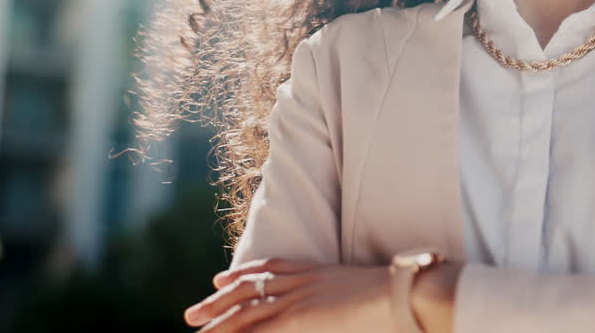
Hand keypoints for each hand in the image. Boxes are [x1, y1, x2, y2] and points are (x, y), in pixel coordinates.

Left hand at [184, 259, 394, 331]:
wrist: (401, 292)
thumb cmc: (391, 294)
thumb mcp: (358, 291)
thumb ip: (337, 296)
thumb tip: (330, 305)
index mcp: (316, 270)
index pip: (269, 267)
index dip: (241, 273)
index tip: (219, 280)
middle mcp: (301, 281)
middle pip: (249, 287)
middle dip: (217, 302)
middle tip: (193, 315)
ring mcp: (298, 298)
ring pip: (246, 310)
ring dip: (218, 323)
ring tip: (197, 332)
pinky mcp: (298, 319)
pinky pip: (259, 330)